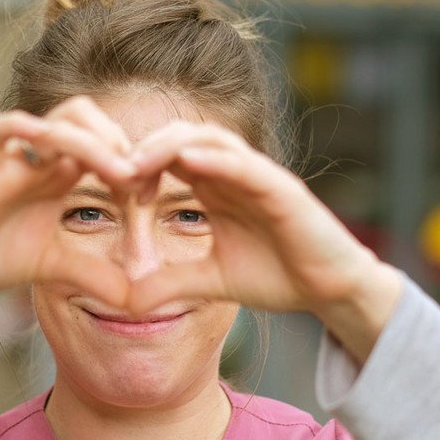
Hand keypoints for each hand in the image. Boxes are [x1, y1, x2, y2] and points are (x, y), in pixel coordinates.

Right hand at [0, 96, 137, 306]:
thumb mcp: (54, 267)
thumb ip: (92, 275)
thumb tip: (132, 300)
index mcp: (62, 172)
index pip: (106, 144)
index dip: (134, 162)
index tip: (149, 195)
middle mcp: (42, 157)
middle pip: (89, 119)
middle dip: (121, 142)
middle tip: (139, 179)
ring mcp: (14, 155)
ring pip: (59, 121)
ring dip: (95, 141)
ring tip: (119, 172)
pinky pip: (2, 128)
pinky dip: (29, 129)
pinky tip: (56, 150)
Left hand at [126, 122, 402, 361]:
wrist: (329, 291)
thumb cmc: (277, 276)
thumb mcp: (211, 281)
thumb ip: (172, 282)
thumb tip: (128, 301)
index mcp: (215, 187)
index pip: (168, 158)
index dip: (136, 165)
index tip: (110, 186)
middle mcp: (233, 173)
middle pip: (181, 137)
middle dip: (144, 148)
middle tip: (113, 169)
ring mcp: (258, 176)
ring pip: (210, 139)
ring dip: (170, 144)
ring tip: (138, 161)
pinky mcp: (282, 187)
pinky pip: (245, 164)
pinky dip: (216, 158)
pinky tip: (188, 162)